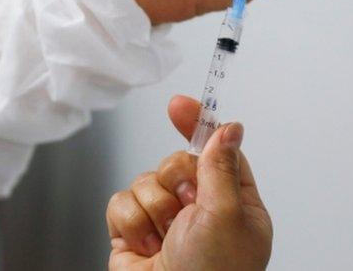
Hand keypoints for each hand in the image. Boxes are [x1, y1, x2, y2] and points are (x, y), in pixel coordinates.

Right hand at [106, 96, 271, 269]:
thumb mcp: (228, 215)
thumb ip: (221, 167)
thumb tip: (228, 127)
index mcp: (233, 203)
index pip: (216, 150)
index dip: (198, 124)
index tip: (180, 104)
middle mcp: (199, 209)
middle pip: (175, 162)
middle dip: (174, 184)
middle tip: (186, 209)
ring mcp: (163, 220)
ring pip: (144, 180)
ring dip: (153, 209)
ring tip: (166, 238)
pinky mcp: (132, 232)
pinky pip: (119, 201)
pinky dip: (130, 223)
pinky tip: (146, 247)